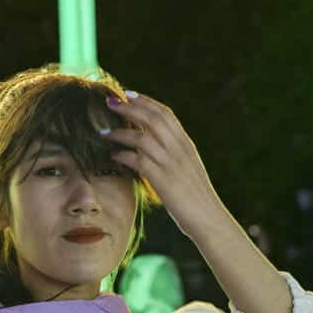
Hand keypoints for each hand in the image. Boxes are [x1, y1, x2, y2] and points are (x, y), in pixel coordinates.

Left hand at [102, 92, 224, 238]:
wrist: (209, 219)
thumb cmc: (196, 197)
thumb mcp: (188, 168)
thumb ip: (174, 153)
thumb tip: (154, 143)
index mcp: (186, 144)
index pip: (166, 114)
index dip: (146, 101)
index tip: (128, 94)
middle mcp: (179, 149)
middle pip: (152, 119)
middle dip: (129, 108)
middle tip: (109, 102)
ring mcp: (171, 164)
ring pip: (142, 137)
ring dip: (120, 132)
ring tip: (103, 131)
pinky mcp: (162, 180)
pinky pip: (138, 160)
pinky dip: (123, 155)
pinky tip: (113, 155)